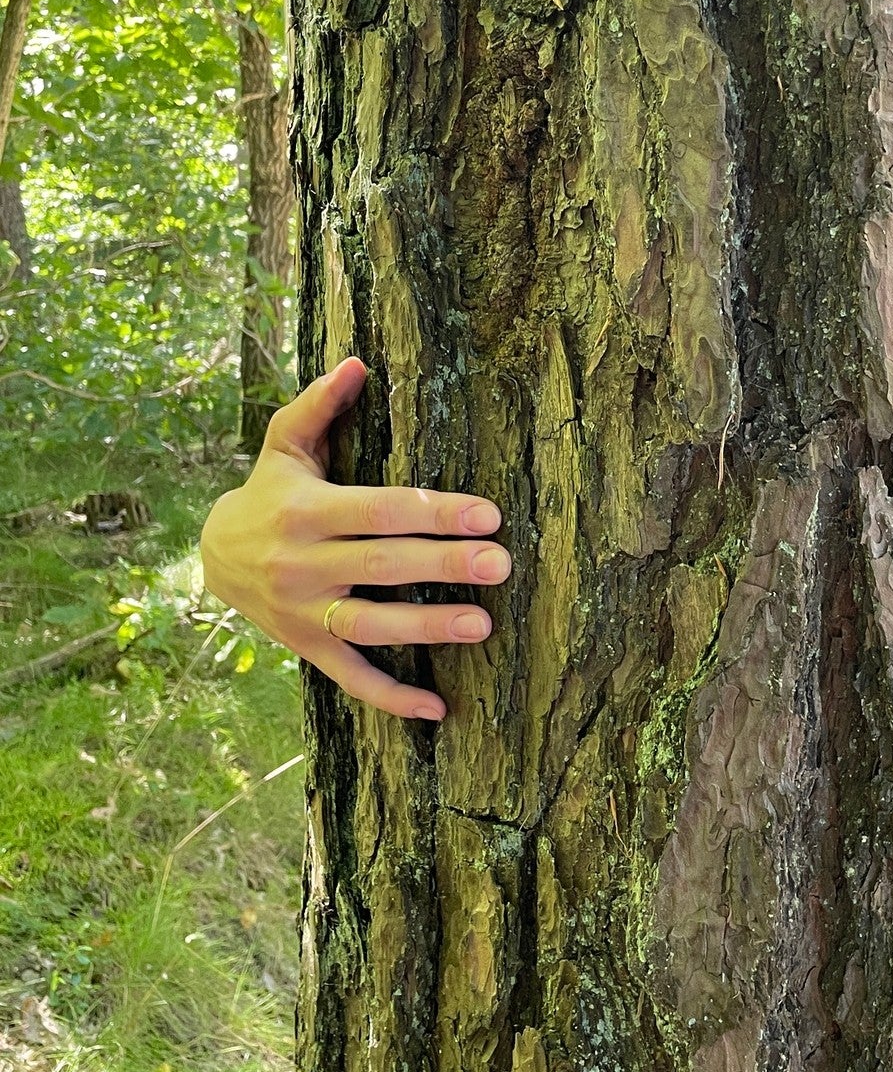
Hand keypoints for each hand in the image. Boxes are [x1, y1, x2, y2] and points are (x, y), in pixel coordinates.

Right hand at [201, 359, 510, 720]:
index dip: (433, 511)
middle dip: (444, 564)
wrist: (210, 556)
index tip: (487, 514)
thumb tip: (358, 362)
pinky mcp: (308, 648)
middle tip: (501, 564)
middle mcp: (303, 563)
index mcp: (306, 510)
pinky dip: (391, 698)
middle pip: (383, 565)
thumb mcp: (286, 446)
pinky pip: (352, 679)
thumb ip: (319, 406)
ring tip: (481, 625)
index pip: (381, 510)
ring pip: (369, 624)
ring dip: (425, 628)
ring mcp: (304, 612)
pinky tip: (438, 709)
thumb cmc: (270, 493)